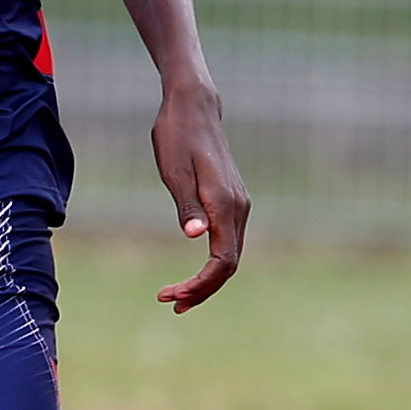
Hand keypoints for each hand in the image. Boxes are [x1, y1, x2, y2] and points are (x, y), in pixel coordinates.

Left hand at [152, 87, 249, 313]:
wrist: (194, 107)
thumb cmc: (178, 135)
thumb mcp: (174, 170)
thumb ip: (186, 205)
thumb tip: (195, 236)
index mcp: (224, 204)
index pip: (223, 260)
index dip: (201, 284)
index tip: (174, 295)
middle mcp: (238, 208)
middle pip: (229, 265)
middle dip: (203, 289)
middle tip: (171, 303)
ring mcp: (238, 205)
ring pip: (230, 255)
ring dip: (207, 279)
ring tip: (177, 295)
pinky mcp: (232, 201)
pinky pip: (228, 242)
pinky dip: (212, 263)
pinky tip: (193, 272)